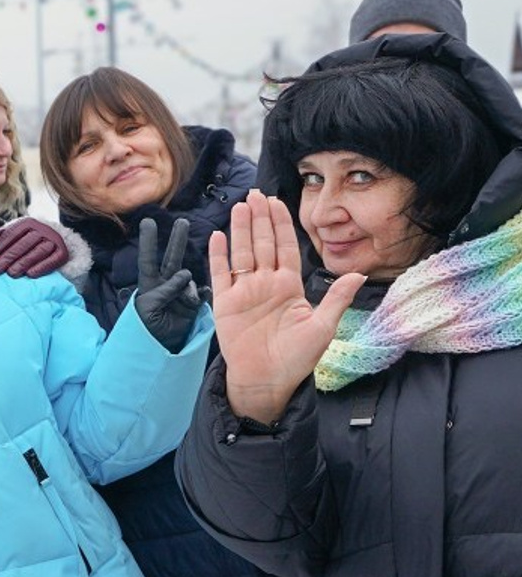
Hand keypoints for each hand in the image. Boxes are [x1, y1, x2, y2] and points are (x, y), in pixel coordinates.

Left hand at [0, 218, 68, 277]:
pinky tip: (30, 275)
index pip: (10, 235)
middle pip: (23, 243)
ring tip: (11, 273)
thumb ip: (1, 235)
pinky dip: (42, 267)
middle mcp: (42, 229)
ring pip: (38, 251)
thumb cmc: (26, 241)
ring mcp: (54, 240)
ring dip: (23, 263)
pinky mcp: (63, 252)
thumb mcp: (15, 234)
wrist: (53, 243)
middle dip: (8, 257)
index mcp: (27, 222)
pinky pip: (53, 260)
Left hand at [134, 217, 203, 352]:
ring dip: (191, 273)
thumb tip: (185, 275)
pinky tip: (197, 298)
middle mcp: (166, 286)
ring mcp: (180, 294)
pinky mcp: (192, 305)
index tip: (148, 222)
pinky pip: (200, 294)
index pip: (148, 260)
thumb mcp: (150, 310)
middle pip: (172, 259)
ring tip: (188, 292)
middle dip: (177, 240)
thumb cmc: (145, 331)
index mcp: (149, 286)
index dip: (148, 241)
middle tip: (183, 221)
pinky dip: (201, 294)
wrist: (159, 349)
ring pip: (188, 275)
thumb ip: (165, 291)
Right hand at [211, 191, 363, 422]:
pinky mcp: (225, 304)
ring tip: (239, 207)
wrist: (268, 381)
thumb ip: (337, 298)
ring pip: (241, 253)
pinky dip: (218, 256)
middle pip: (261, 244)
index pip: (285, 247)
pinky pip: (220, 275)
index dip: (280, 224)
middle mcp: (266, 284)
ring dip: (240, 230)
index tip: (277, 202)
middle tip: (255, 194)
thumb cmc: (297, 359)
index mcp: (289, 286)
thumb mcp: (323, 327)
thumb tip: (360, 274)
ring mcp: (244, 292)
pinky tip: (218, 236)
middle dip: (259, 218)